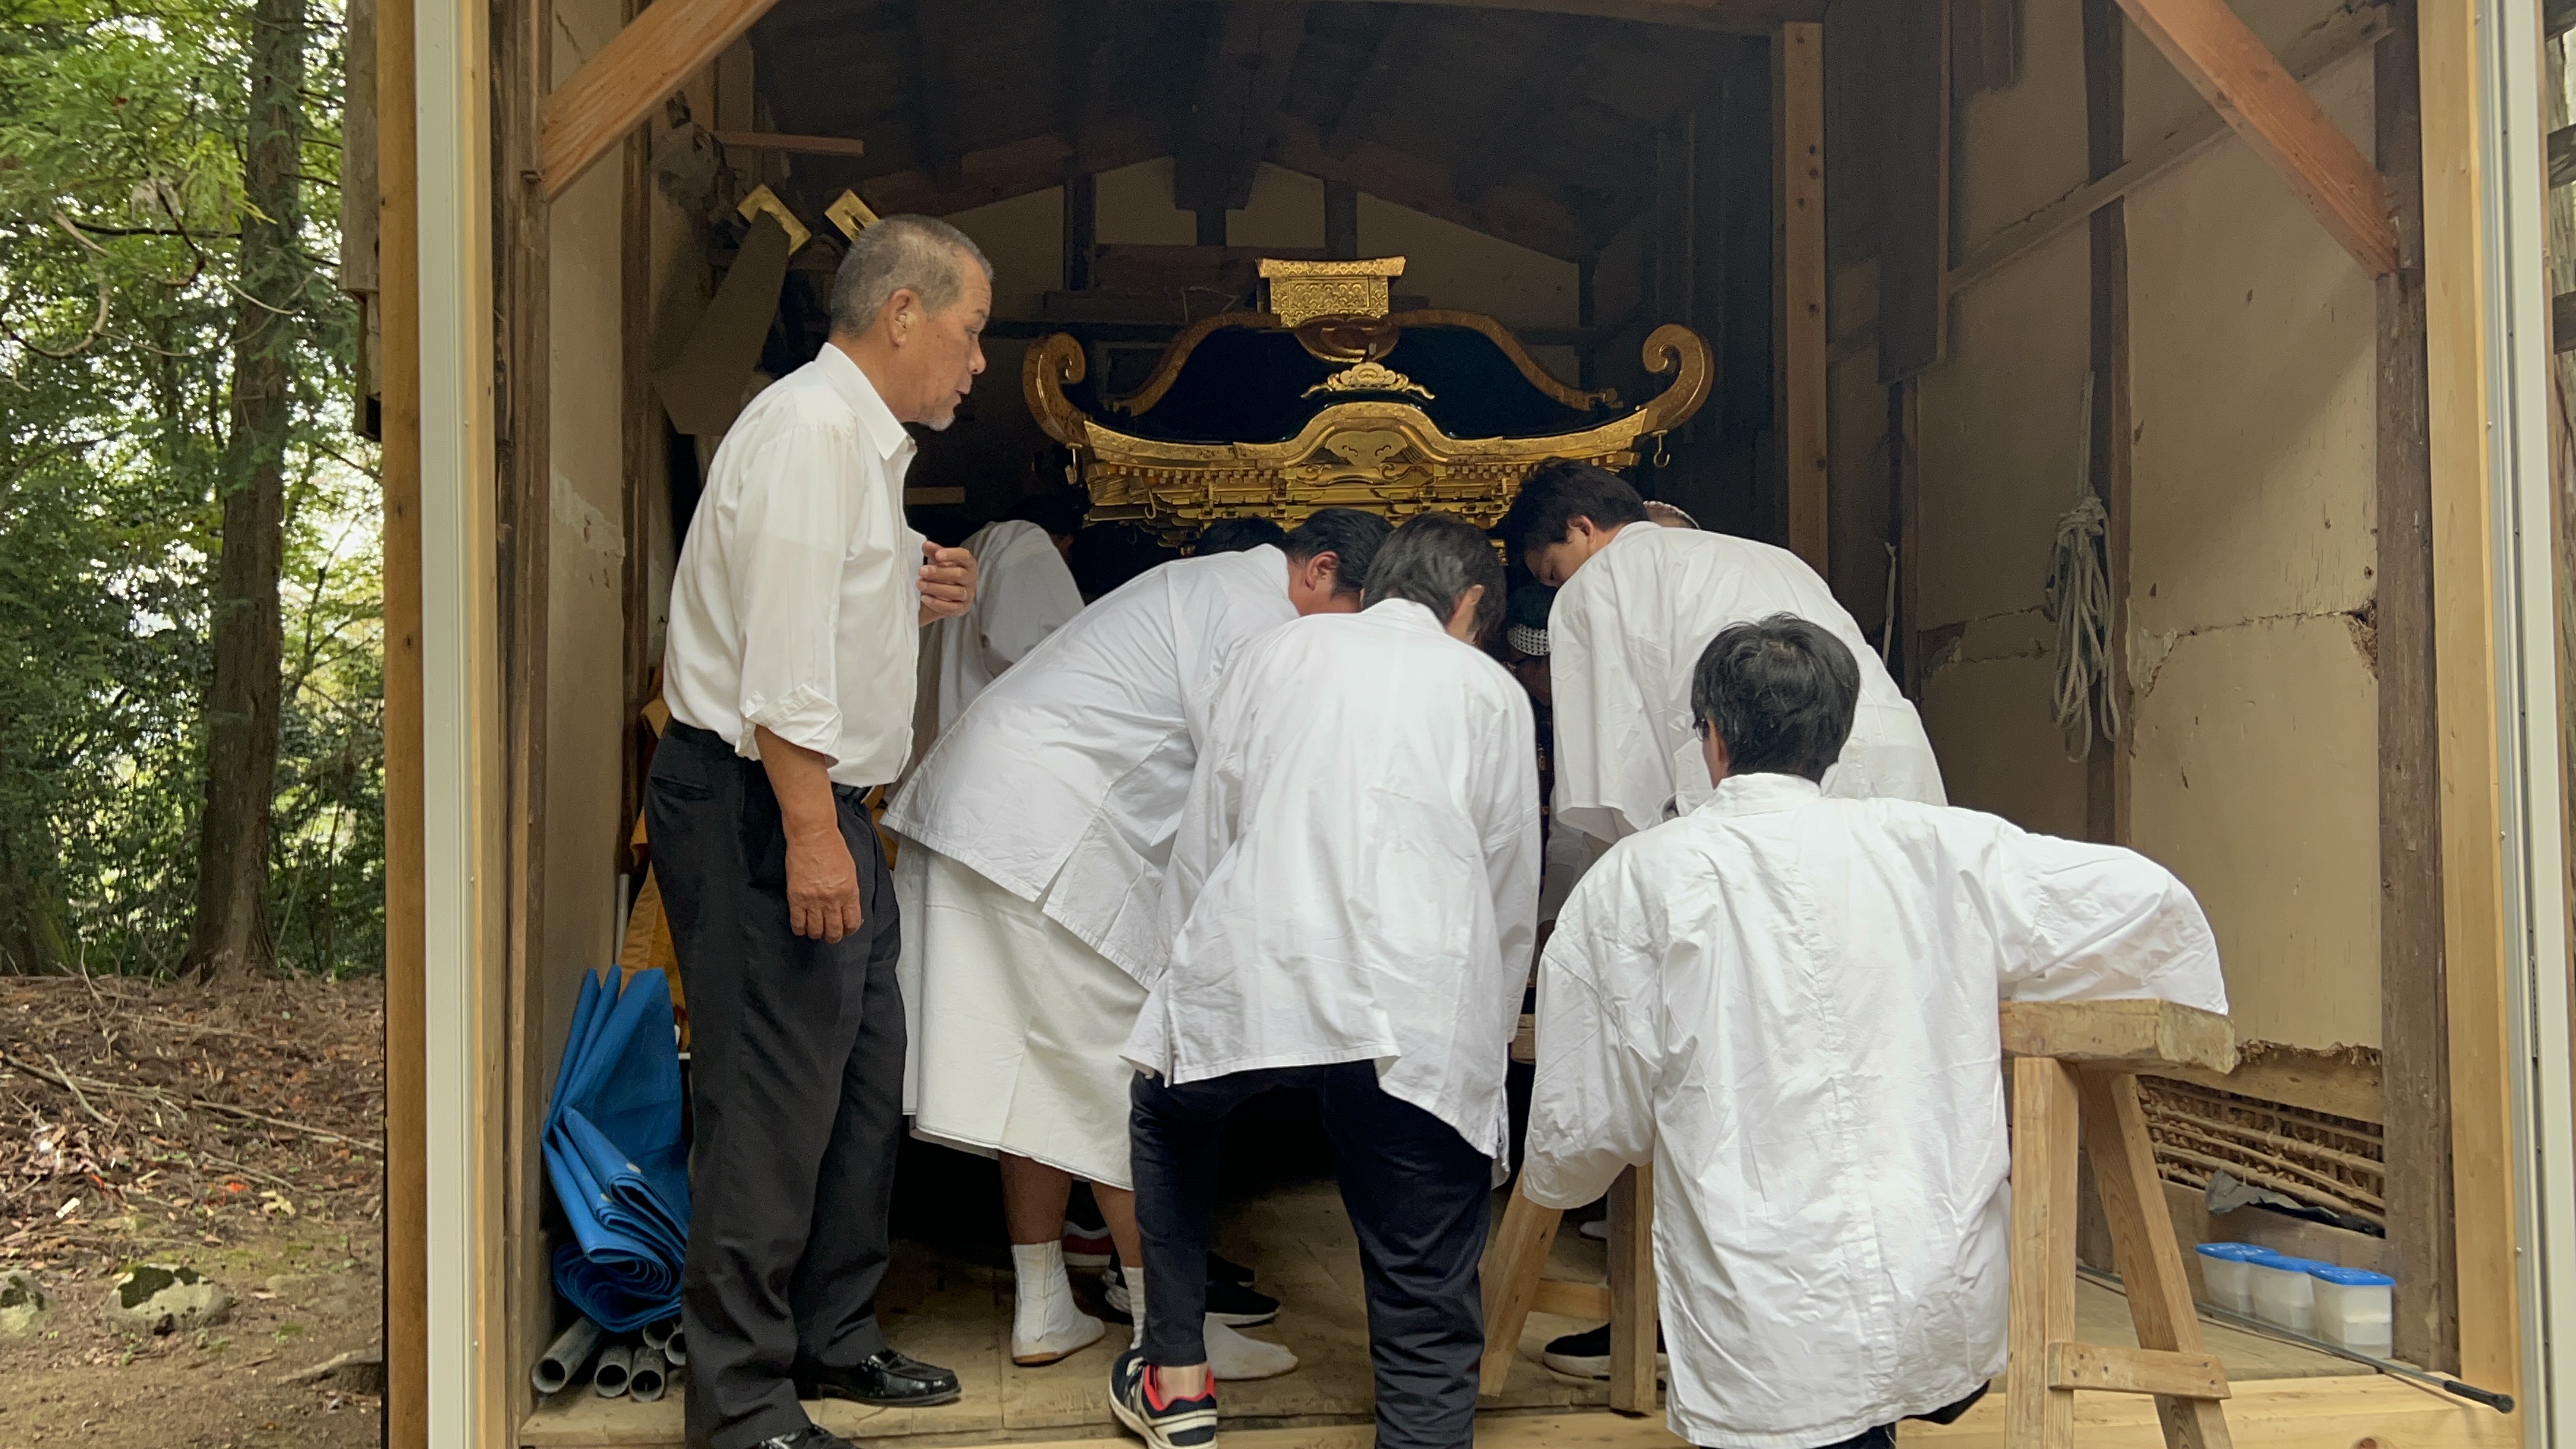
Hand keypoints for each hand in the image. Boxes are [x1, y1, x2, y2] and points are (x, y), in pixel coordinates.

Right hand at [785, 821, 863, 941]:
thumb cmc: (832, 848)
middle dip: (833, 936)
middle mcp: (832, 899)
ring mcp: (813, 900)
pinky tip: (802, 927)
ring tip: (816, 931)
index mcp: (849, 892)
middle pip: (834, 931)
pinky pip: (798, 922)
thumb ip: (850, 891)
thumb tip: (849, 907)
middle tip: (830, 935)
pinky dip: (800, 929)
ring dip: (816, 934)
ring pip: (816, 930)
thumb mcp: (850, 871)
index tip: (845, 930)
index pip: (852, 923)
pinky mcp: (796, 897)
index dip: (849, 930)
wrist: (813, 836)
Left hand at [918, 540, 976, 623]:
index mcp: (968, 563)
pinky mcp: (962, 609)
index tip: (937, 555)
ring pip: (956, 592)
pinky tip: (924, 598)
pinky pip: (952, 608)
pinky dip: (937, 603)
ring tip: (919, 584)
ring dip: (935, 588)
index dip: (951, 555)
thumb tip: (927, 545)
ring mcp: (968, 595)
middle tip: (921, 571)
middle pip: (959, 575)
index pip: (964, 556)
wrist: (939, 594)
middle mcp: (971, 578)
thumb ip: (933, 552)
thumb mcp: (936, 560)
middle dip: (939, 573)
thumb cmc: (941, 573)